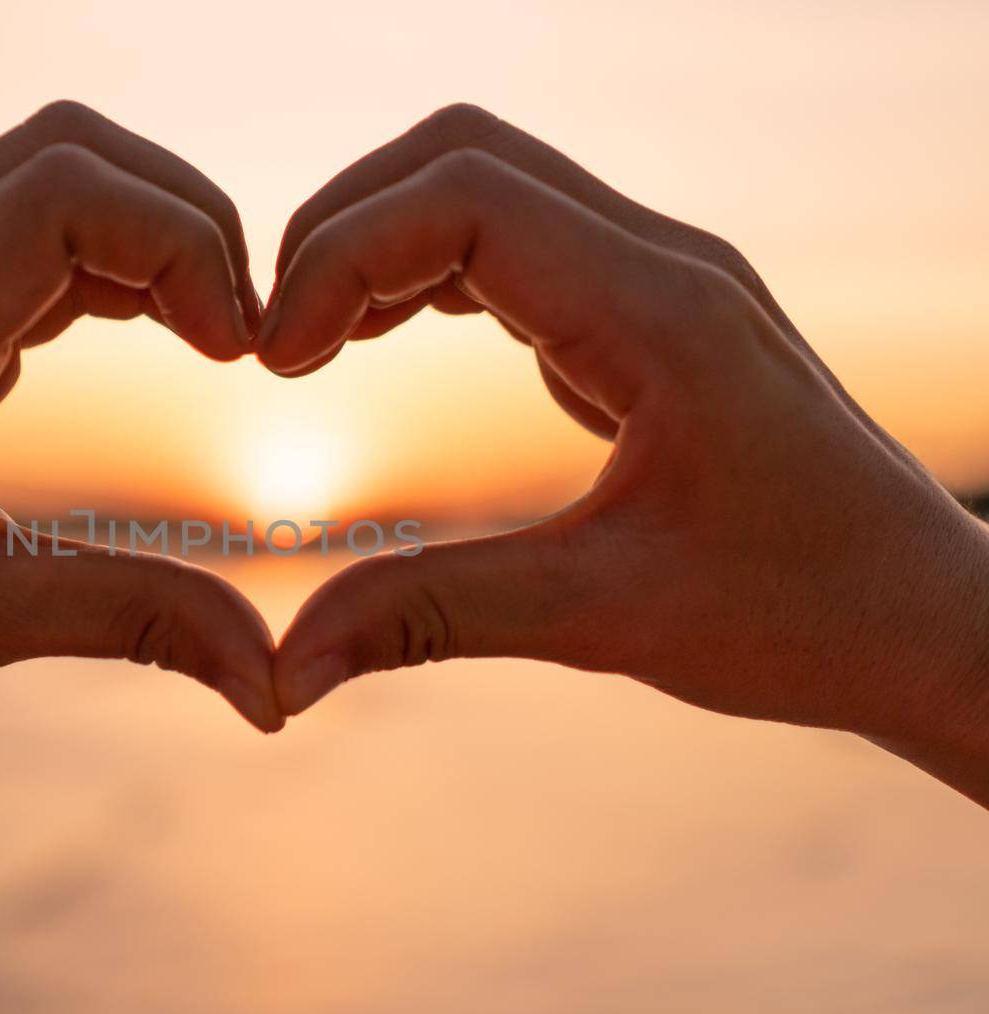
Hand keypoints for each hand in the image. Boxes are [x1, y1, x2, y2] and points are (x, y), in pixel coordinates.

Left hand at [0, 101, 281, 742]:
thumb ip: (133, 620)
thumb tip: (271, 684)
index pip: (66, 192)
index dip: (184, 247)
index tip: (240, 355)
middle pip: (65, 151)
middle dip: (182, 221)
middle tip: (241, 336)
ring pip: (46, 181)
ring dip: (147, 240)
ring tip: (214, 339)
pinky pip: (21, 241)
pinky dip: (105, 271)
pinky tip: (152, 340)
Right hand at [259, 106, 988, 798]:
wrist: (922, 619)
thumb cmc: (800, 617)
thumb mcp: (603, 620)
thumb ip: (432, 620)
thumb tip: (287, 668)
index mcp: (661, 314)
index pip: (466, 198)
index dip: (344, 255)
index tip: (278, 360)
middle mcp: (665, 264)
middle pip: (464, 157)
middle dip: (346, 230)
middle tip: (279, 346)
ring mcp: (663, 277)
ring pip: (489, 186)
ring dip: (385, 247)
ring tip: (313, 348)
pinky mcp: (651, 311)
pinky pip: (520, 244)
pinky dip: (432, 276)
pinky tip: (386, 344)